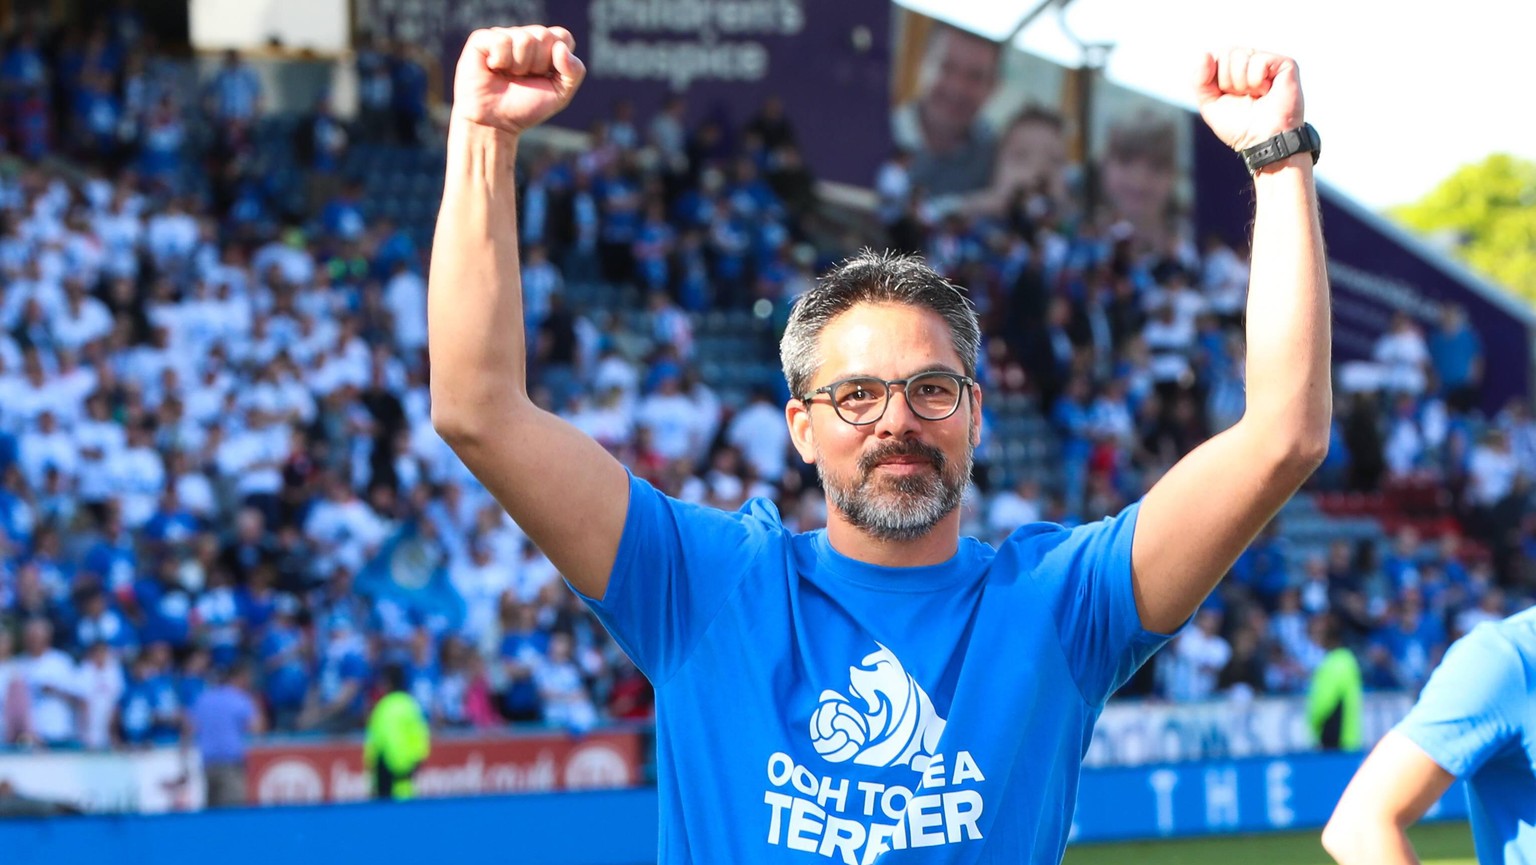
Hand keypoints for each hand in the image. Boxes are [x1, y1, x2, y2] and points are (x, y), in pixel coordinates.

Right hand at [452, 25, 586, 135]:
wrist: (495, 123)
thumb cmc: (526, 108)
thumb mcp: (560, 94)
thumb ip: (574, 71)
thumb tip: (560, 47)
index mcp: (545, 47)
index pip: (563, 37)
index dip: (558, 60)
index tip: (545, 76)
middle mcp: (524, 37)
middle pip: (544, 35)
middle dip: (538, 64)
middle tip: (523, 78)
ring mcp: (503, 36)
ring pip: (525, 39)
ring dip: (519, 66)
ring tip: (508, 76)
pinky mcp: (482, 39)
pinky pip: (502, 41)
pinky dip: (501, 61)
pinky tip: (493, 69)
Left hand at [1194, 48, 1303, 151]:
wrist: (1262, 141)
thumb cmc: (1239, 127)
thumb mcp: (1209, 104)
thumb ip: (1199, 80)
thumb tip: (1205, 54)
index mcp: (1234, 70)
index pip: (1215, 56)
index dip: (1212, 76)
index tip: (1224, 94)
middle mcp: (1251, 62)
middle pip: (1227, 53)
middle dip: (1228, 81)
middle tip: (1243, 97)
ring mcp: (1268, 62)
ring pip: (1241, 55)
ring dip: (1242, 83)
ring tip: (1255, 95)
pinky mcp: (1285, 64)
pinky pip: (1259, 60)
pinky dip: (1257, 81)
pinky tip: (1266, 91)